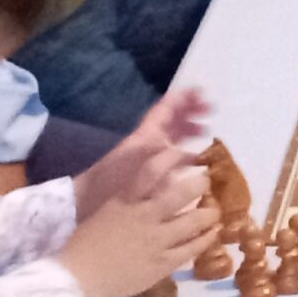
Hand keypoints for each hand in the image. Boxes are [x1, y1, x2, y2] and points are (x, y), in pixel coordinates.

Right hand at [56, 170, 223, 296]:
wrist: (77, 280)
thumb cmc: (81, 248)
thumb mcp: (104, 215)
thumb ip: (125, 205)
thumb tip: (143, 197)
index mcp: (125, 201)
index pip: (151, 170)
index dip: (170, 158)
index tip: (184, 153)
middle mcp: (145, 216)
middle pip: (182, 192)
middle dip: (199, 184)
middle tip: (207, 182)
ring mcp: (157, 240)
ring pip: (194, 221)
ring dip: (209, 214)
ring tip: (216, 211)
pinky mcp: (163, 263)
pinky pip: (192, 249)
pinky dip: (206, 240)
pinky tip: (213, 235)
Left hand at [73, 90, 212, 217]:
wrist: (86, 203)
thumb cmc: (112, 185)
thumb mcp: (145, 171)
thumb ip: (169, 163)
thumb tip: (193, 156)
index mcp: (146, 137)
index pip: (166, 109)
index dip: (184, 99)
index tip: (202, 93)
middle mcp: (146, 142)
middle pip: (170, 120)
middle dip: (190, 113)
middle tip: (211, 112)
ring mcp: (145, 157)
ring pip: (170, 136)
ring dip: (187, 132)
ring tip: (206, 135)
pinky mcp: (145, 172)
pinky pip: (168, 155)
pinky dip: (183, 152)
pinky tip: (194, 163)